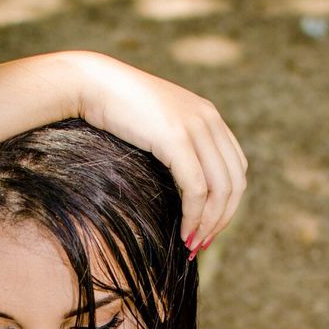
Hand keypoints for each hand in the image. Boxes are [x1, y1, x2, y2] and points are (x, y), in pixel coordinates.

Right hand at [69, 52, 246, 254]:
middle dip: (222, 219)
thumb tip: (180, 181)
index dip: (228, 203)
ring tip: (192, 245)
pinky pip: (196, 189)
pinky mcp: (176, 139)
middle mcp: (209, 120)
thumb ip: (175, 143)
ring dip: (209, 224)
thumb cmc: (114, 108)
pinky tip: (183, 233)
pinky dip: (194, 217)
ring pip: (220, 190)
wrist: (91, 84)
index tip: (208, 227)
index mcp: (209, 116)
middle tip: (202, 244)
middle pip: (235, 182)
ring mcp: (195, 128)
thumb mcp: (156, 124)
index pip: (236, 168)